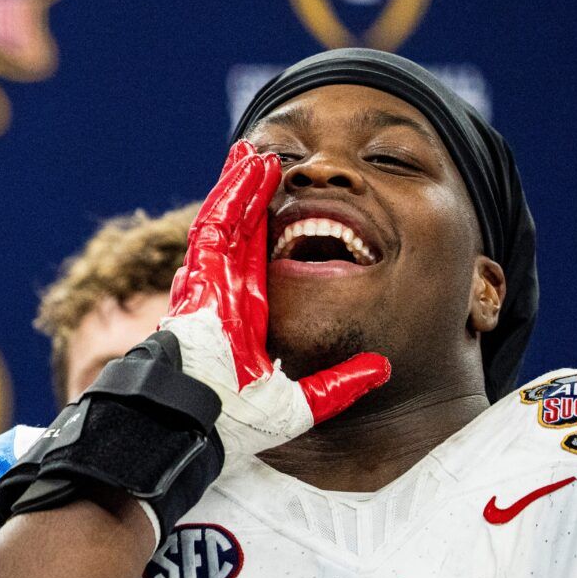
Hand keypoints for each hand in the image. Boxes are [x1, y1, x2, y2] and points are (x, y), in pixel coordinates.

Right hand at [160, 141, 390, 461]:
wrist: (194, 424)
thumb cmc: (233, 421)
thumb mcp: (300, 403)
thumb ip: (340, 385)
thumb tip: (382, 369)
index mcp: (247, 320)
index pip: (263, 266)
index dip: (276, 237)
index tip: (295, 217)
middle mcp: (227, 296)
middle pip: (245, 235)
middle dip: (256, 201)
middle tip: (272, 168)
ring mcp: (210, 283)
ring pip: (229, 221)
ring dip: (244, 185)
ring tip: (262, 153)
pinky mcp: (200, 276)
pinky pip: (216, 224)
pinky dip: (233, 192)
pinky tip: (249, 164)